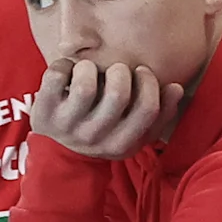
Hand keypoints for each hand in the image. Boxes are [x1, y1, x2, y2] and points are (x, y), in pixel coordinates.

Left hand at [32, 54, 184, 162]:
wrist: (58, 155)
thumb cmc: (103, 134)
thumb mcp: (132, 133)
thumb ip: (159, 114)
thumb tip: (176, 87)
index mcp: (122, 145)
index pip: (147, 109)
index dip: (149, 83)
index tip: (141, 72)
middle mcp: (95, 138)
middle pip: (119, 94)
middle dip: (121, 72)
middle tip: (117, 70)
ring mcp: (68, 126)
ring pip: (86, 84)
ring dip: (91, 67)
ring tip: (90, 70)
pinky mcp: (44, 111)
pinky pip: (56, 76)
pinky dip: (64, 65)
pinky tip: (68, 70)